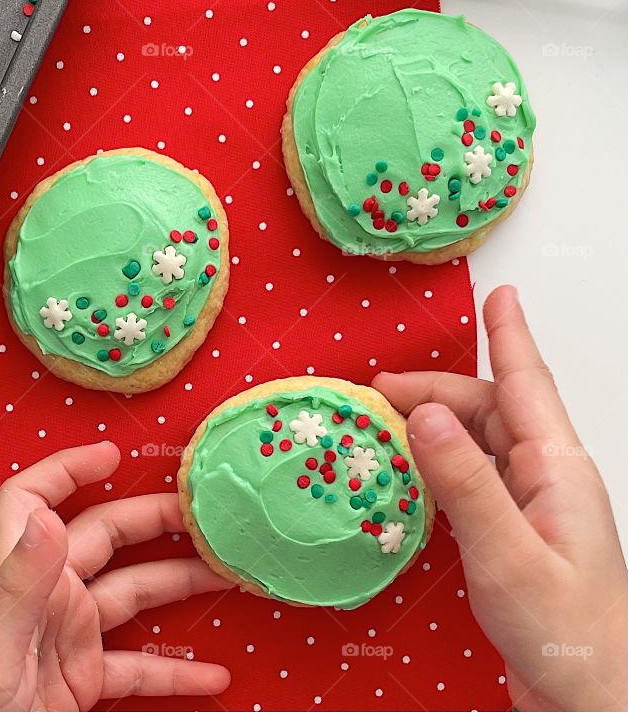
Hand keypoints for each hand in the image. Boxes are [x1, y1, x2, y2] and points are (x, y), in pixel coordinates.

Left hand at [0, 441, 230, 711]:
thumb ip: (19, 583)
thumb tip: (47, 517)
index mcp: (22, 575)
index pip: (34, 499)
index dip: (67, 468)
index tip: (112, 455)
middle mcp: (50, 595)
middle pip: (105, 535)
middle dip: (154, 518)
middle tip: (202, 514)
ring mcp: (70, 635)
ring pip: (134, 593)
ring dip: (180, 584)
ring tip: (224, 576)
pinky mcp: (84, 679)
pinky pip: (139, 666)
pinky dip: (176, 669)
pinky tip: (210, 673)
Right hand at [374, 285, 627, 711]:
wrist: (591, 704)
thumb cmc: (568, 635)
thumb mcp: (507, 553)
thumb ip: (463, 481)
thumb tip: (422, 414)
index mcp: (556, 468)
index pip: (526, 384)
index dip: (509, 335)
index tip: (499, 295)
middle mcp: (546, 478)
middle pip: (488, 410)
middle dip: (435, 391)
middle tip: (376, 392)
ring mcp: (531, 507)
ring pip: (477, 443)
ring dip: (433, 426)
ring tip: (384, 424)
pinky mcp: (514, 536)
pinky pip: (470, 479)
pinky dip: (436, 465)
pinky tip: (410, 472)